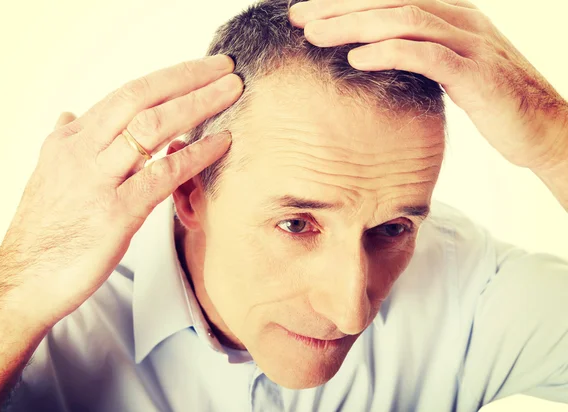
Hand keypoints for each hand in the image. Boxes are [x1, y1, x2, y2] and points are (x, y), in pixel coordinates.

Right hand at [0, 55, 242, 326]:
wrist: (24, 280)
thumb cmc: (44, 232)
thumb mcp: (49, 175)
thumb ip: (67, 141)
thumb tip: (70, 114)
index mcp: (71, 140)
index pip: (126, 94)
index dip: (168, 78)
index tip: (201, 69)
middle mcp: (82, 151)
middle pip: (141, 98)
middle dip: (187, 78)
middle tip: (225, 68)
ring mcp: (98, 180)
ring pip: (152, 127)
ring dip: (197, 106)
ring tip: (232, 92)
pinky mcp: (115, 213)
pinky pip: (163, 174)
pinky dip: (195, 154)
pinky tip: (221, 143)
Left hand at [289, 0, 567, 169]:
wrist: (544, 128)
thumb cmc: (493, 103)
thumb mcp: (451, 70)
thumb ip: (420, 56)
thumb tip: (376, 58)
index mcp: (450, 16)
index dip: (345, 3)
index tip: (307, 13)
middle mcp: (460, 19)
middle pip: (389, 1)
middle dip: (339, 7)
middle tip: (298, 17)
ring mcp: (470, 42)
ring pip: (403, 20)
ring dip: (353, 25)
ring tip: (314, 35)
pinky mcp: (476, 72)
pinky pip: (426, 54)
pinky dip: (388, 53)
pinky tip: (356, 59)